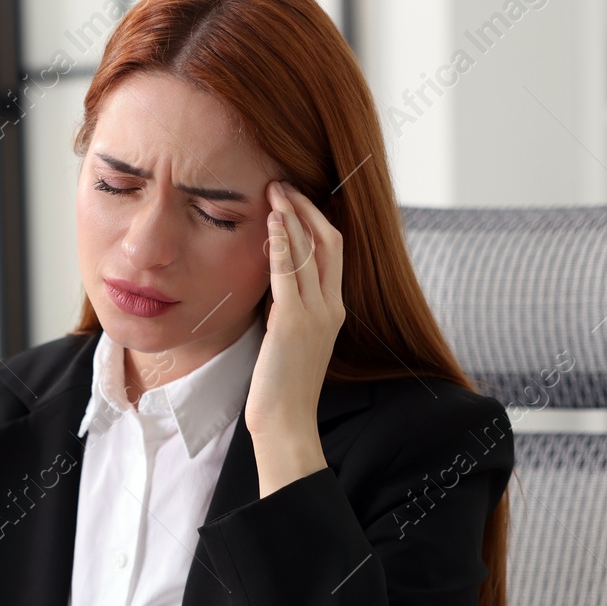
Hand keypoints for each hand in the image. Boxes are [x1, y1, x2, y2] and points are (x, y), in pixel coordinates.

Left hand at [247, 181, 345, 495]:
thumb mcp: (288, 338)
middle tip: (283, 184)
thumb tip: (274, 282)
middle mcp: (332, 307)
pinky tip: (272, 224)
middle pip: (329, 242)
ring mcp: (317, 314)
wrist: (285, 421)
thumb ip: (287, 308)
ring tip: (274, 191)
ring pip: (312, 252)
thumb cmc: (281, 385)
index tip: (293, 199)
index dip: (315, 220)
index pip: (333, 252)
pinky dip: (283, 245)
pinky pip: (291, 274)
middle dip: (306, 208)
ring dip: (292, 217)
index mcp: (333, 310)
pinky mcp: (295, 322)